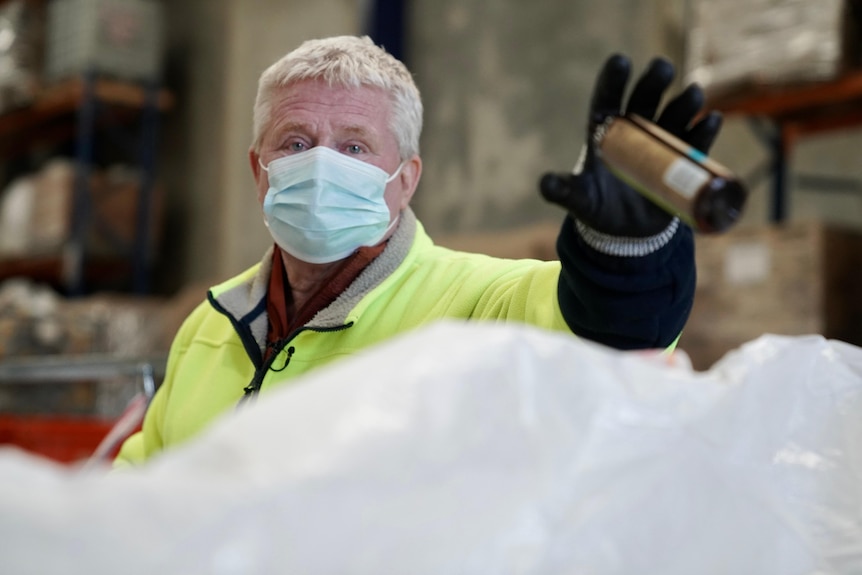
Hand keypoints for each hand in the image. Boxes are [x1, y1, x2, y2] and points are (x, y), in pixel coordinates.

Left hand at [539, 54, 722, 236]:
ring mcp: (659, 142)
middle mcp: (634, 130)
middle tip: (662, 68)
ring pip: (672, 116)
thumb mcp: (579, 200)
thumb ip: (563, 191)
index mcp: (605, 131)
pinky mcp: (681, 160)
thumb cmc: (597, 207)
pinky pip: (693, 143)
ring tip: (692, 93)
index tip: (620, 61)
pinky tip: (711, 121)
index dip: (613, 81)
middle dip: (653, 83)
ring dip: (683, 104)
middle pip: (644, 100)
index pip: (607, 100)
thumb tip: (545, 184)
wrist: (625, 231)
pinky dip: (703, 132)